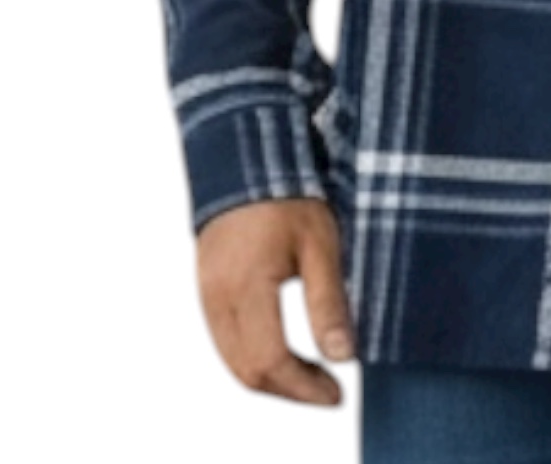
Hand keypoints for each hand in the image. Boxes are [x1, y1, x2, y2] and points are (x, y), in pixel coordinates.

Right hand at [195, 196, 356, 406]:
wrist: (247, 158)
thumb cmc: (289, 196)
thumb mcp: (320, 244)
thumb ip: (328, 301)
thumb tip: (343, 357)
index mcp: (246, 287)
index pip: (270, 362)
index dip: (304, 388)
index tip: (337, 393)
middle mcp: (217, 298)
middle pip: (248, 371)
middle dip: (290, 390)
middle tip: (328, 391)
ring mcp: (207, 294)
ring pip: (234, 361)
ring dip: (272, 378)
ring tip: (312, 376)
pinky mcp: (207, 289)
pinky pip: (226, 341)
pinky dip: (254, 358)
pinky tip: (285, 353)